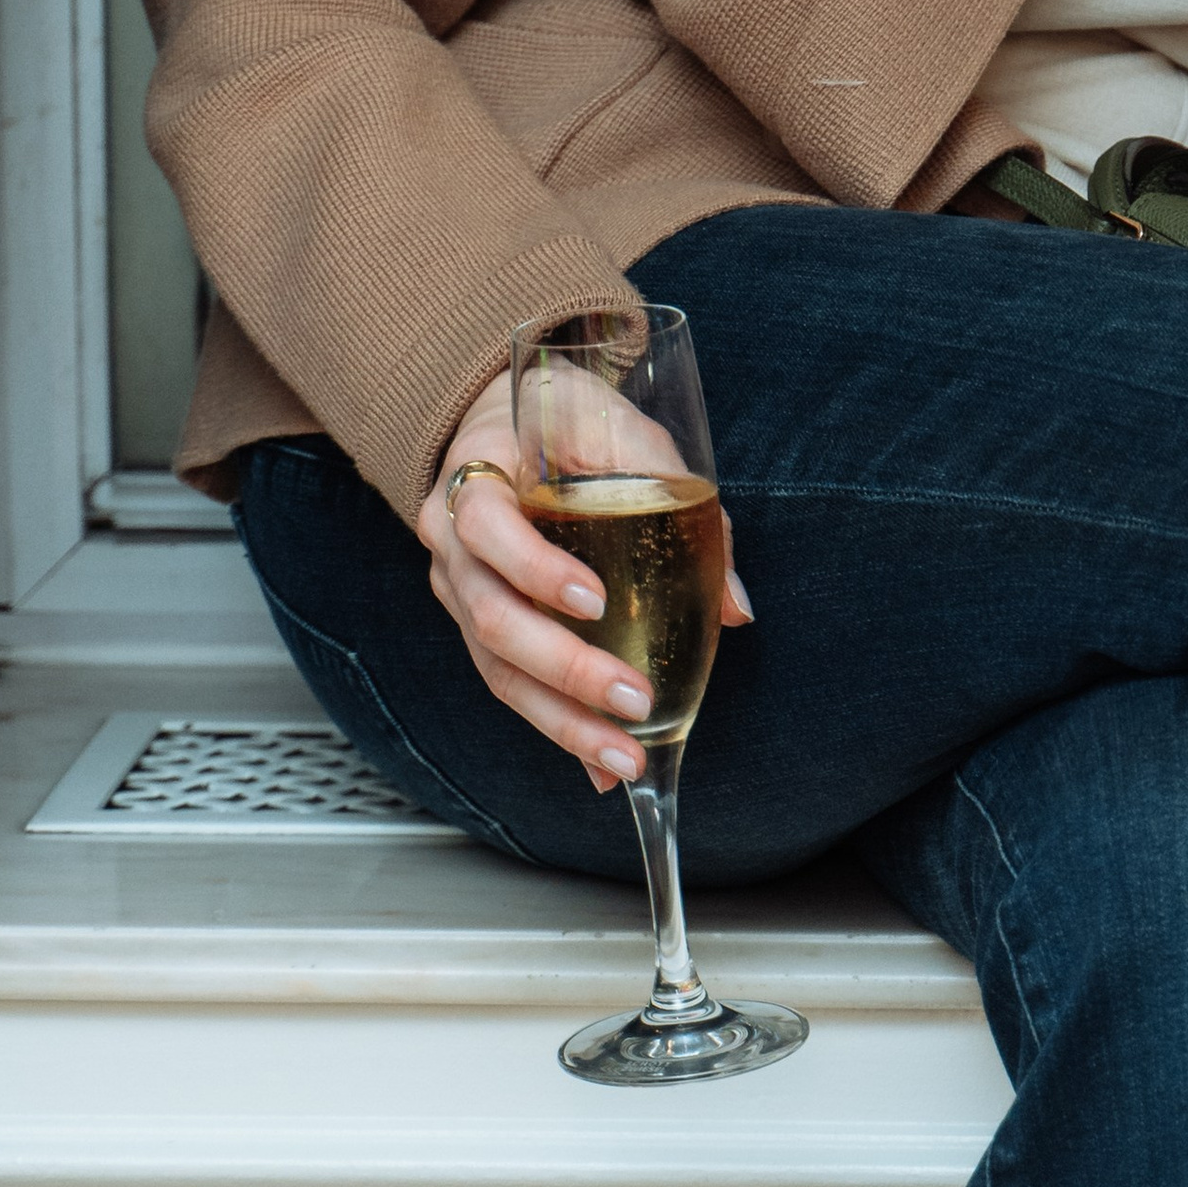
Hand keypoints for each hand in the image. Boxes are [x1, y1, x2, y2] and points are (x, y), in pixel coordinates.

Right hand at [415, 372, 752, 789]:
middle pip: (492, 619)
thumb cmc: (561, 417)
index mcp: (473, 482)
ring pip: (497, 670)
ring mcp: (460, 593)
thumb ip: (675, 495)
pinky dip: (561, 729)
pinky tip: (602, 768)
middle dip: (566, 669)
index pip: (487, 529)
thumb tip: (736, 606)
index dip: (536, 570)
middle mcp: (451, 547)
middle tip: (632, 697)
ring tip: (624, 758)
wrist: (499, 418)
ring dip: (563, 720)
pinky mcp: (480, 630)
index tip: (594, 601)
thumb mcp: (619, 427)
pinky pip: (513, 687)